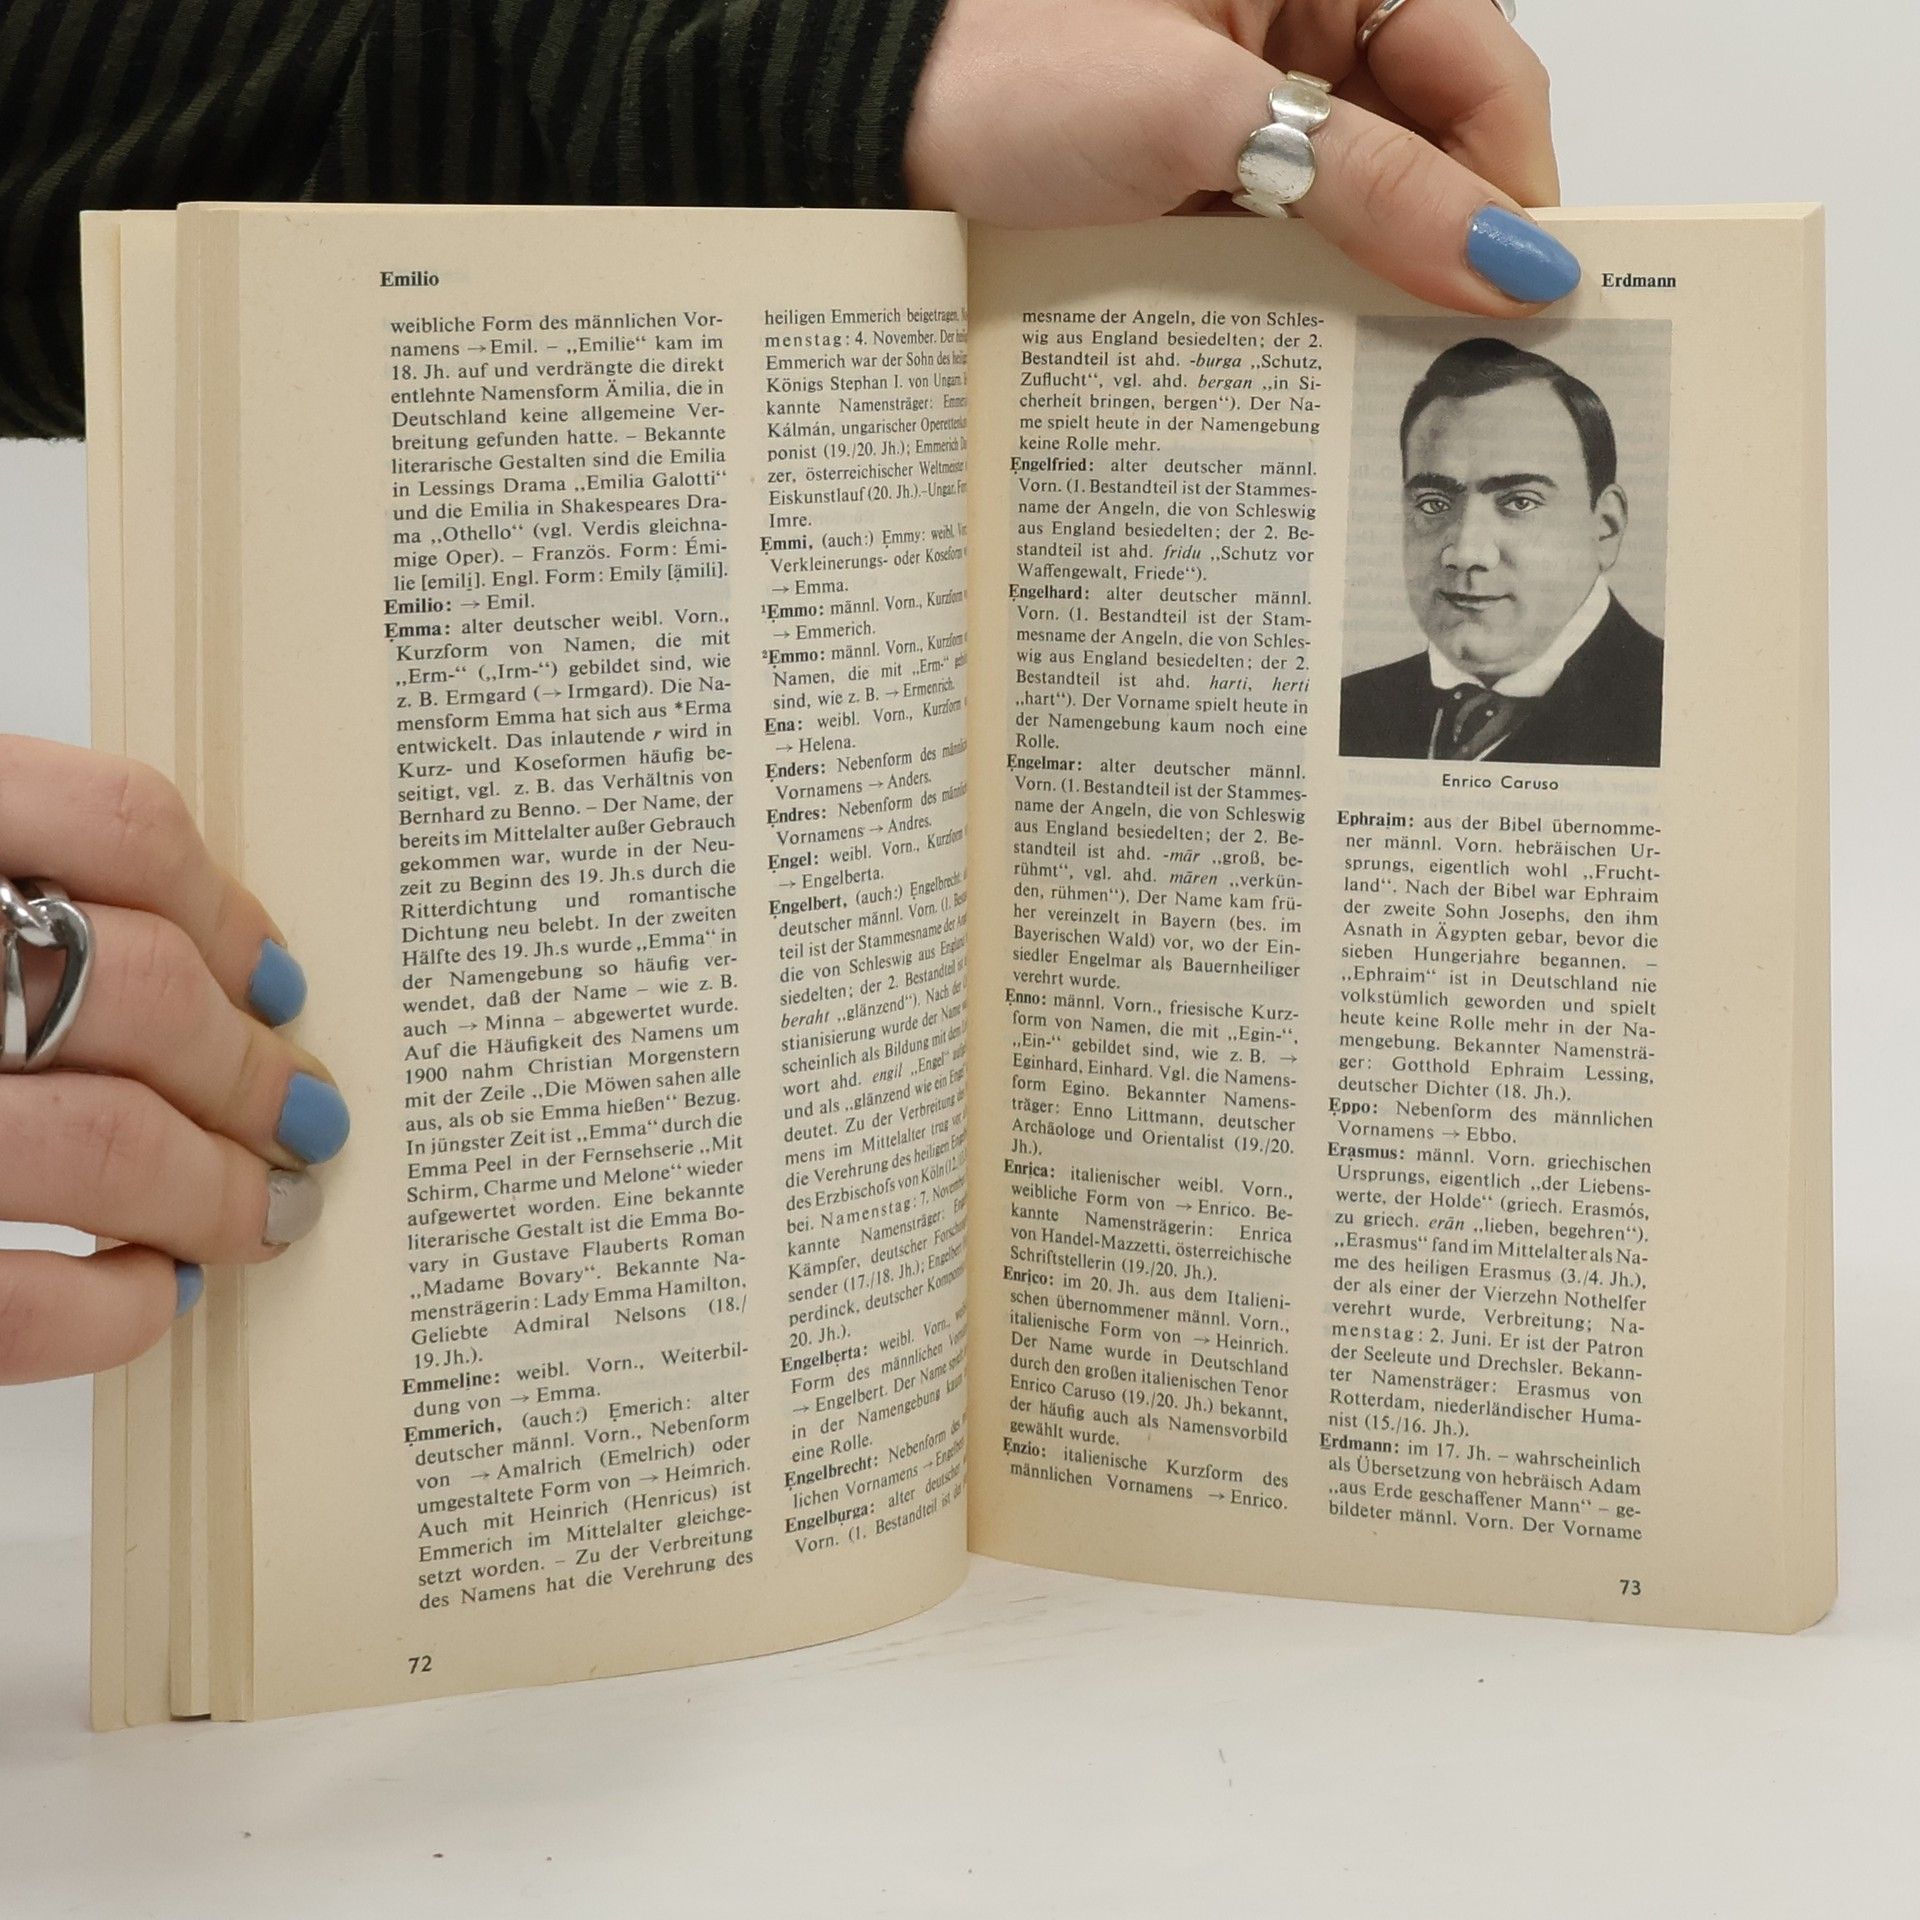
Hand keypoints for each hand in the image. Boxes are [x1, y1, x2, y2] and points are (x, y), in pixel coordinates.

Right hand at [0, 736, 348, 1383]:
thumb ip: (35, 892)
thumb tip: (217, 972)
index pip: (115, 824)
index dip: (225, 910)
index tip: (281, 979)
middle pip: (139, 989)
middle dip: (252, 1073)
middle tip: (311, 1119)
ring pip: (103, 1141)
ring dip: (214, 1190)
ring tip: (265, 1213)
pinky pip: (14, 1305)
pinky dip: (111, 1313)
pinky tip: (153, 1297)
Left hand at [905, 0, 1572, 313]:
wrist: (870, 128)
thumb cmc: (1001, 67)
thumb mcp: (1200, 117)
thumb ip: (1367, 184)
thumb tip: (1507, 258)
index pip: (1478, 61)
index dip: (1512, 178)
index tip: (1528, 290)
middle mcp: (1297, 19)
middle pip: (1429, 137)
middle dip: (1446, 238)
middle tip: (1463, 345)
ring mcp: (1248, 103)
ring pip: (1361, 198)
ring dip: (1373, 277)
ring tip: (1383, 356)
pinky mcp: (1201, 172)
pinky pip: (1289, 234)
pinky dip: (1302, 291)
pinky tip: (1307, 346)